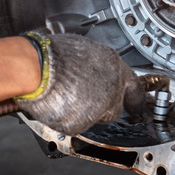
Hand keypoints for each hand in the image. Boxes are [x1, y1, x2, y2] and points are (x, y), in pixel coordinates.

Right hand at [14, 33, 144, 135]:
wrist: (38, 67)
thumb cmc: (53, 53)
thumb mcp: (84, 49)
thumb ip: (96, 64)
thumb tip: (94, 70)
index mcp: (114, 66)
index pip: (135, 88)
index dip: (134, 97)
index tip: (136, 104)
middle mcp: (112, 88)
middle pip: (115, 109)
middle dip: (102, 108)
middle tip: (83, 98)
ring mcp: (98, 108)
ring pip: (95, 118)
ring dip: (83, 113)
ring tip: (64, 96)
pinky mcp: (81, 123)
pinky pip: (75, 125)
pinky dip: (66, 119)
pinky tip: (56, 104)